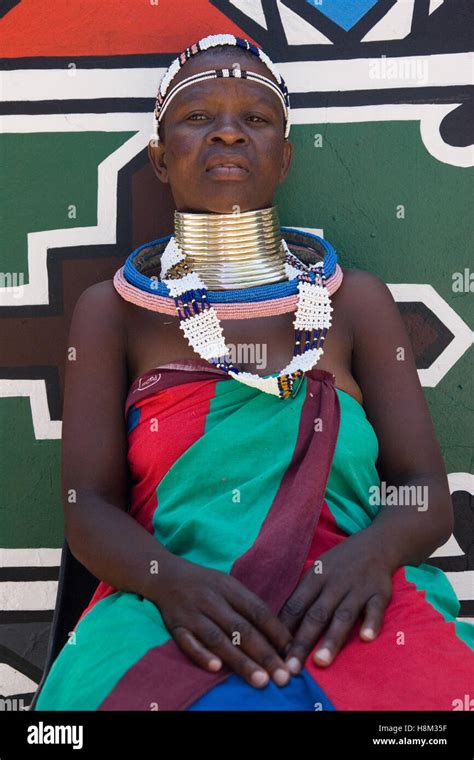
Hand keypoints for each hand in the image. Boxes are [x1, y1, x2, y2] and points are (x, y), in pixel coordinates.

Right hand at [154, 554, 293, 688]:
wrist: (165, 574)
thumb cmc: (205, 584)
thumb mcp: (228, 585)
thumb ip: (248, 607)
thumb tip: (277, 635)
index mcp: (230, 588)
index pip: (258, 611)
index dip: (277, 633)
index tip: (292, 654)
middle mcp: (212, 600)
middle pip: (242, 629)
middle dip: (265, 654)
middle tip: (283, 677)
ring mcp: (193, 613)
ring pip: (219, 639)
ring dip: (240, 661)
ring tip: (260, 680)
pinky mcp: (175, 626)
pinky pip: (188, 642)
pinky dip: (201, 655)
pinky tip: (216, 668)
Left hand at [278, 531, 393, 673]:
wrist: (376, 544)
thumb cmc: (340, 564)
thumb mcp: (317, 572)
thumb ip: (303, 598)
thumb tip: (280, 627)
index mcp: (315, 579)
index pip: (295, 606)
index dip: (284, 631)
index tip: (274, 655)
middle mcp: (334, 584)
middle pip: (316, 615)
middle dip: (302, 642)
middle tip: (292, 668)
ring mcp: (357, 589)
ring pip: (343, 615)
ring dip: (332, 639)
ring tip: (321, 661)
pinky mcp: (379, 593)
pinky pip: (375, 609)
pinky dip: (372, 623)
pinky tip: (366, 638)